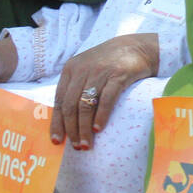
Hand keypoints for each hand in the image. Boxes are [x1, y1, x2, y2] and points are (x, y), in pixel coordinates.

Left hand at [51, 33, 157, 148]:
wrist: (136, 46)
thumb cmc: (110, 62)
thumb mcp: (88, 69)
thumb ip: (76, 87)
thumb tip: (67, 119)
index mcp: (71, 70)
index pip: (59, 101)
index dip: (57, 122)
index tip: (57, 141)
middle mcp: (82, 70)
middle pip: (71, 105)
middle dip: (71, 129)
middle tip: (76, 146)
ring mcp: (100, 72)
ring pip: (85, 105)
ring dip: (84, 128)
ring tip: (87, 144)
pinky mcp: (118, 75)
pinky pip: (106, 99)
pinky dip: (101, 116)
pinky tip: (98, 129)